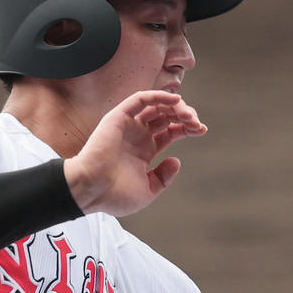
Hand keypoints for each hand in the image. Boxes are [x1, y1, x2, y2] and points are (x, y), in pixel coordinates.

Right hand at [63, 90, 205, 216]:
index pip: (170, 132)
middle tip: (196, 122)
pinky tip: (175, 100)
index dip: (187, 128)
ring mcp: (128, 125)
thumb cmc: (114, 196)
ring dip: (174, 106)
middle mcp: (137, 135)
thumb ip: (163, 177)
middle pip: (166, 117)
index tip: (202, 129)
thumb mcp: (147, 191)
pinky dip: (158, 96)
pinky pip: (140, 100)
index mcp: (144, 151)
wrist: (91, 190)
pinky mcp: (119, 117)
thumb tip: (176, 160)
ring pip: (156, 106)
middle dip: (184, 116)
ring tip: (188, 114)